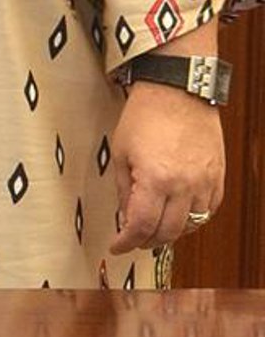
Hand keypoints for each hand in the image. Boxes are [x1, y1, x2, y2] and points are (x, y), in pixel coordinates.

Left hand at [107, 83, 224, 253]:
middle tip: (134, 239)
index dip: (127, 242)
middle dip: (147, 241)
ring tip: (156, 227)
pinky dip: (193, 219)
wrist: (178, 90)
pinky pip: (210, 209)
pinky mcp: (218, 175)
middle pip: (167, 232)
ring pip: (191, 225)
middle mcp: (185, 184)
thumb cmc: (146, 116)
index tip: (118, 246)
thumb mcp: (121, 154)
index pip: (141, 226)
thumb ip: (124, 191)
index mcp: (156, 179)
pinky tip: (179, 214)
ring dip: (171, 232)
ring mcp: (205, 181)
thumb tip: (126, 218)